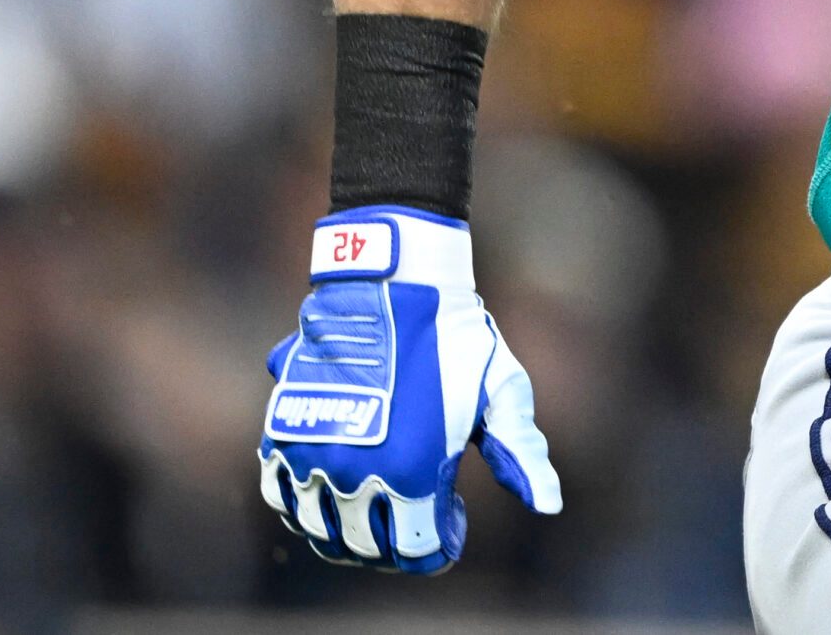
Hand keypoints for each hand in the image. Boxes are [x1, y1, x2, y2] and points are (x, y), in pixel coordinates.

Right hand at [258, 209, 560, 571]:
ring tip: (376, 507)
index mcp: (412, 471)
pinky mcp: (281, 430)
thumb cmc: (455, 337)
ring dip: (347, 530)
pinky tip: (333, 488)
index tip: (453, 519)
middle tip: (416, 516)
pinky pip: (280, 493)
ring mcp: (311, 453)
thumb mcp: (500, 393)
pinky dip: (304, 503)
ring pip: (318, 528)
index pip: (417, 549)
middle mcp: (354, 472)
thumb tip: (550, 506)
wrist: (391, 281)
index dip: (439, 544)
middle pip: (366, 545)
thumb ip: (521, 454)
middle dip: (395, 542)